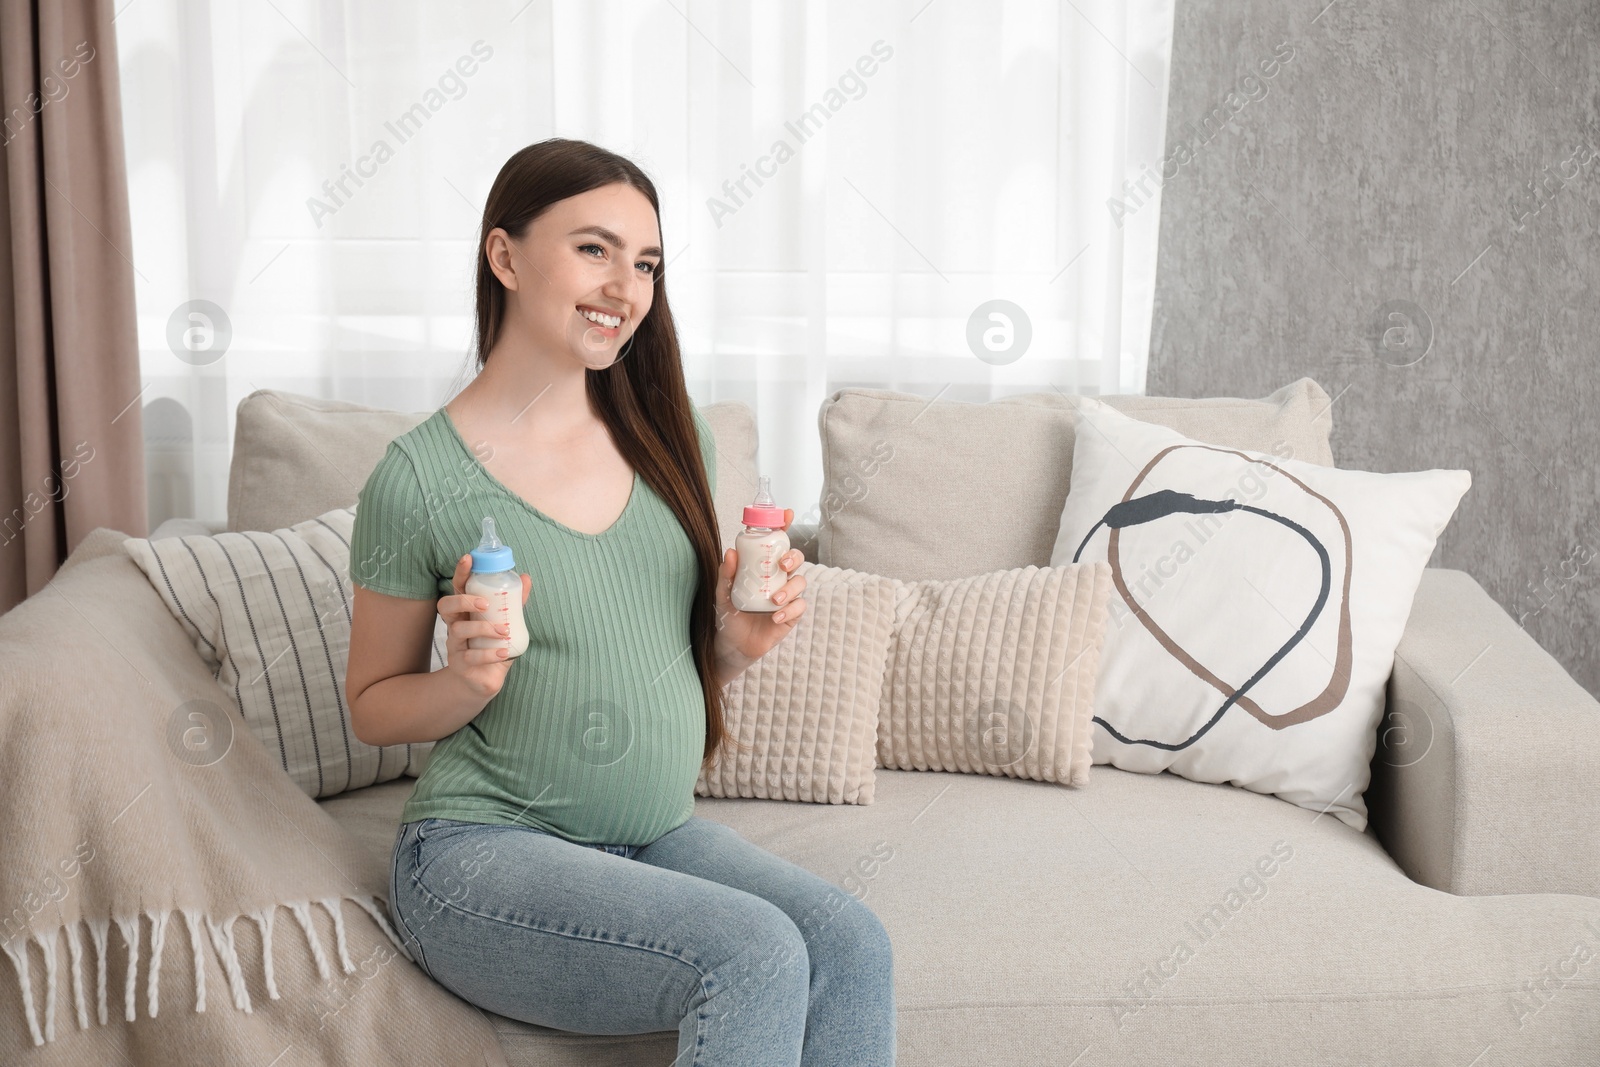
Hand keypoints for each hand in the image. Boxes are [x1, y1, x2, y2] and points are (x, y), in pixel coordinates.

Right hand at [439, 554, 531, 700]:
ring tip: (504, 632)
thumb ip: (516, 603)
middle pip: (446, 606)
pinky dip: (489, 654)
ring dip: (483, 629)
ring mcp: (455, 645)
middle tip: (485, 604)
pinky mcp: (460, 665)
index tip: (468, 558)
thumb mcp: (507, 623)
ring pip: (460, 631)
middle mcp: (455, 626)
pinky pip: (471, 657)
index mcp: (465, 611)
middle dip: (464, 600)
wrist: (483, 680)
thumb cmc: (493, 646)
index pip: (458, 588)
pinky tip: (503, 653)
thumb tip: (526, 577)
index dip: (460, 573)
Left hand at [715, 513, 806, 671]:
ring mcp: (787, 596)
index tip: (787, 514)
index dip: (784, 527)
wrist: (733, 645)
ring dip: (789, 589)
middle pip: (796, 558)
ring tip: (773, 600)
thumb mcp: (723, 593)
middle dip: (793, 557)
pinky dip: (790, 610)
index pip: (776, 544)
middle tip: (782, 564)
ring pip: (800, 582)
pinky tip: (775, 617)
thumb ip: (726, 574)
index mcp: (763, 568)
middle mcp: (778, 578)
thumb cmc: (729, 615)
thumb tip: (730, 551)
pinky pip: (800, 606)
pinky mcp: (792, 615)